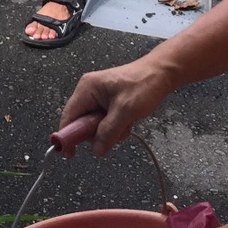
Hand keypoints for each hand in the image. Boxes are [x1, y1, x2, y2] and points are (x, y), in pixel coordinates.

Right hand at [60, 55, 174, 154]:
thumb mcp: (125, 110)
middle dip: (98, 133)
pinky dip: (116, 127)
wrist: (161, 74)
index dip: (67, 136)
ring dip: (110, 131)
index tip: (69, 153)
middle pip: (81, 123)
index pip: (69, 116)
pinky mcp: (108, 103)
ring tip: (125, 122)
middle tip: (114, 130)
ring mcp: (98, 98)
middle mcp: (89, 92)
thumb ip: (108, 131)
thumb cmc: (144, 83)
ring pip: (95, 125)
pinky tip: (128, 121)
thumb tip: (96, 150)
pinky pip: (104, 122)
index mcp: (87, 88)